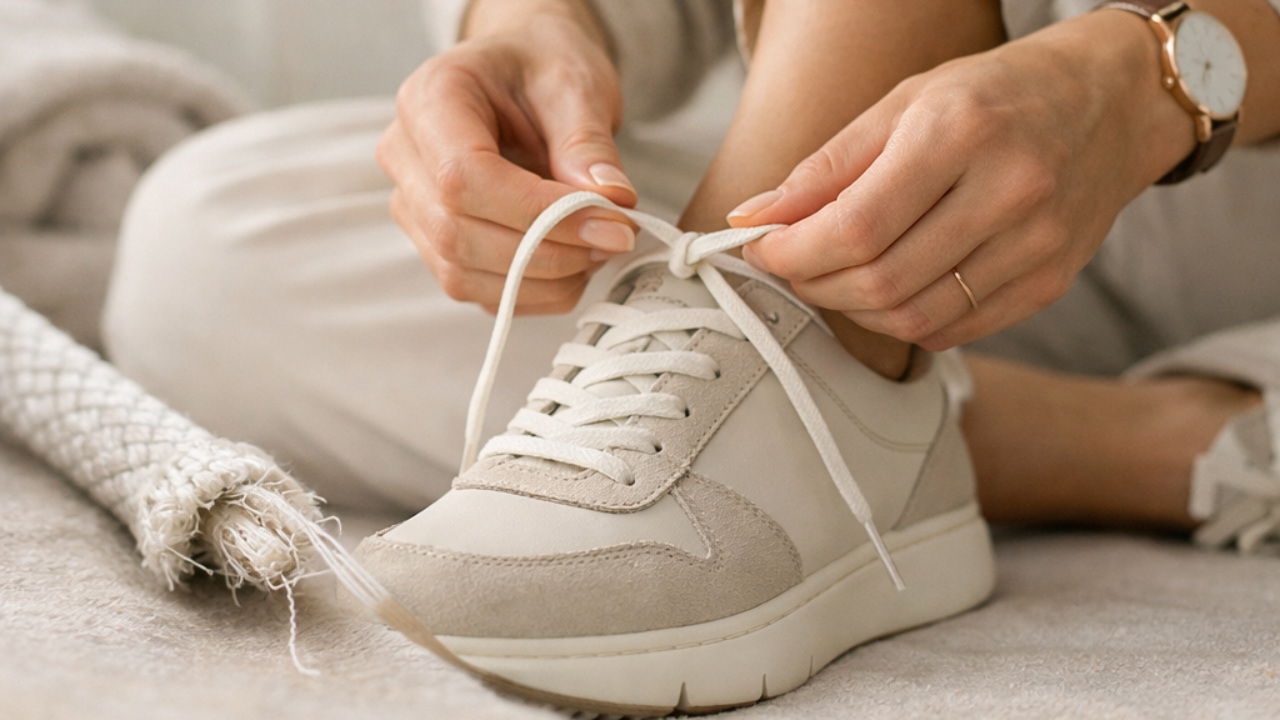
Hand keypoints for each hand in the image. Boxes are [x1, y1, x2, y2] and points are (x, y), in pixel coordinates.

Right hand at [379, 1, 637, 313]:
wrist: (524, 75)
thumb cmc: (543, 67)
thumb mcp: (576, 84)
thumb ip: (587, 143)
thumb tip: (610, 203)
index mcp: (429, 98)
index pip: (464, 178)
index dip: (539, 214)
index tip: (611, 222)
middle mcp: (405, 155)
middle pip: (457, 233)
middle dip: (547, 251)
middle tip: (616, 238)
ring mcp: (413, 205)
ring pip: (462, 274)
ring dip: (543, 279)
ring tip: (600, 249)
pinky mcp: (436, 244)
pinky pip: (479, 292)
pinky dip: (536, 292)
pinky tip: (577, 264)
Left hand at [727, 11, 1194, 349]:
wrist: (1113, 101)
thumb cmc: (999, 93)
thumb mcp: (906, 102)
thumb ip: (827, 166)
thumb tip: (754, 217)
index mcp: (961, 132)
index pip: (854, 226)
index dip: (791, 251)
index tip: (759, 247)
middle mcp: (1009, 191)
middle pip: (880, 280)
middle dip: (813, 283)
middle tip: (791, 263)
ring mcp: (1036, 246)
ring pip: (912, 317)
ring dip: (852, 308)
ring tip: (833, 275)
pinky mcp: (1049, 283)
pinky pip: (953, 330)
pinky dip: (902, 321)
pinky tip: (886, 290)